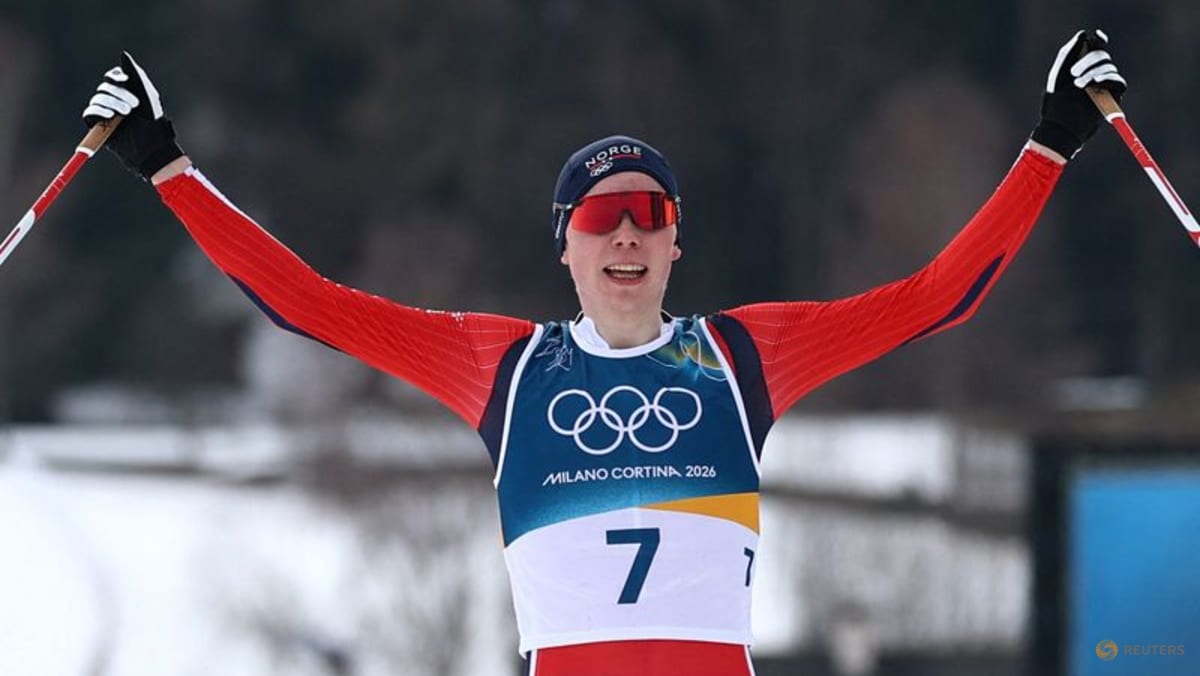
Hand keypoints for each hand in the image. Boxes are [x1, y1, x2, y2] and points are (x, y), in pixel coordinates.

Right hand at [82, 52, 183, 180]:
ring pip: (97, 98)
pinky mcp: (99, 126)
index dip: (116, 77)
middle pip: (105, 87)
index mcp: (128, 93)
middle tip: (134, 105)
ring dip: (111, 103)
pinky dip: (98, 111)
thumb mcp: (148, 95)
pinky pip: (90, 113)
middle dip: (118, 94)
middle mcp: (116, 102)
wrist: (152, 146)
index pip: (113, 77)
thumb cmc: (154, 123)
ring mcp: (106, 114)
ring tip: (125, 113)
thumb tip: (124, 55)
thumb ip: (136, 74)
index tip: (125, 80)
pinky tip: (110, 116)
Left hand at [1031, 29, 1126, 159]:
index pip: (1096, 48)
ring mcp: (1104, 86)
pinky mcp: (1112, 98)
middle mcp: (1095, 74)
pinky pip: (1118, 82)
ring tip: (1078, 85)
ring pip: (1109, 68)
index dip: (1098, 41)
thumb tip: (1084, 34)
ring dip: (1093, 72)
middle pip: (1103, 56)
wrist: (1060, 127)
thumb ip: (1069, 53)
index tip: (1096, 37)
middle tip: (1074, 74)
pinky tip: (1095, 83)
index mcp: (1082, 68)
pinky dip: (1108, 79)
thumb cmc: (1056, 103)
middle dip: (1089, 60)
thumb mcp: (1059, 74)